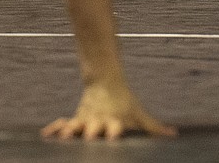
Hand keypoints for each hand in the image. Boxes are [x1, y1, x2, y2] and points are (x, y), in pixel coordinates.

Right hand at [41, 82, 176, 140]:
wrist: (105, 81)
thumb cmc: (125, 103)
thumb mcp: (140, 114)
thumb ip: (153, 127)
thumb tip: (173, 135)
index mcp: (115, 121)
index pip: (116, 126)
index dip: (115, 130)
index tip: (115, 135)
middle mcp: (99, 121)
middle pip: (94, 127)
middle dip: (92, 132)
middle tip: (91, 136)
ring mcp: (85, 120)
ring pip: (75, 125)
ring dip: (70, 130)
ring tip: (65, 136)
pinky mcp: (74, 120)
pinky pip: (61, 125)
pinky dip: (54, 129)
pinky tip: (45, 135)